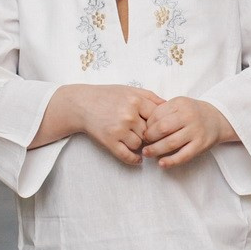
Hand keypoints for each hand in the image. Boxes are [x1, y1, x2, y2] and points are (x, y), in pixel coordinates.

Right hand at [36, 84, 162, 164]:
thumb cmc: (108, 96)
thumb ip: (150, 97)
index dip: (160, 123)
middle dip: (150, 135)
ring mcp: (119, 129)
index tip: (160, 127)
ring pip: (140, 144)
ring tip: (140, 143)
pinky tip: (138, 158)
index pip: (158, 117)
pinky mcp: (109, 141)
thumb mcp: (130, 90)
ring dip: (141, 145)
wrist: (82, 104)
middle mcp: (129, 115)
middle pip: (150, 132)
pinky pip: (126, 155)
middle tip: (150, 138)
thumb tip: (168, 106)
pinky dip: (134, 159)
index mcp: (136, 101)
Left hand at [142, 98, 239, 169]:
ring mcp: (195, 131)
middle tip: (144, 142)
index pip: (157, 115)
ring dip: (155, 150)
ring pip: (170, 143)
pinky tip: (161, 163)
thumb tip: (144, 128)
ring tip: (147, 153)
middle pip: (162, 128)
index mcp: (180, 104)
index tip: (144, 131)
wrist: (217, 118)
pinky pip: (183, 155)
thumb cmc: (192, 113)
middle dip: (149, 137)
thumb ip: (163, 112)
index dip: (147, 125)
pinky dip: (171, 161)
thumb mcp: (179, 105)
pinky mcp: (200, 145)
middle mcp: (188, 116)